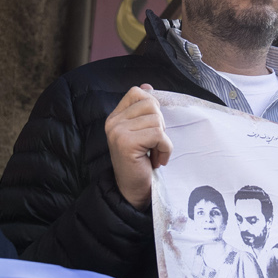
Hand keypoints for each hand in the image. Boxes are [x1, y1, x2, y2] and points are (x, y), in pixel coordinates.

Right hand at [104, 85, 170, 207]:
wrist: (132, 192)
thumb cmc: (140, 163)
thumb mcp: (142, 133)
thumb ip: (143, 111)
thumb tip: (148, 86)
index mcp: (115, 117)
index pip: (137, 93)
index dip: (152, 108)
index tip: (151, 129)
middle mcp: (113, 122)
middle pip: (151, 104)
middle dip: (160, 125)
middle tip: (153, 145)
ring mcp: (117, 131)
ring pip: (157, 120)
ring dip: (163, 140)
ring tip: (154, 154)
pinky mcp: (126, 143)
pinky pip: (158, 135)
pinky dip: (164, 149)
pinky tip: (156, 161)